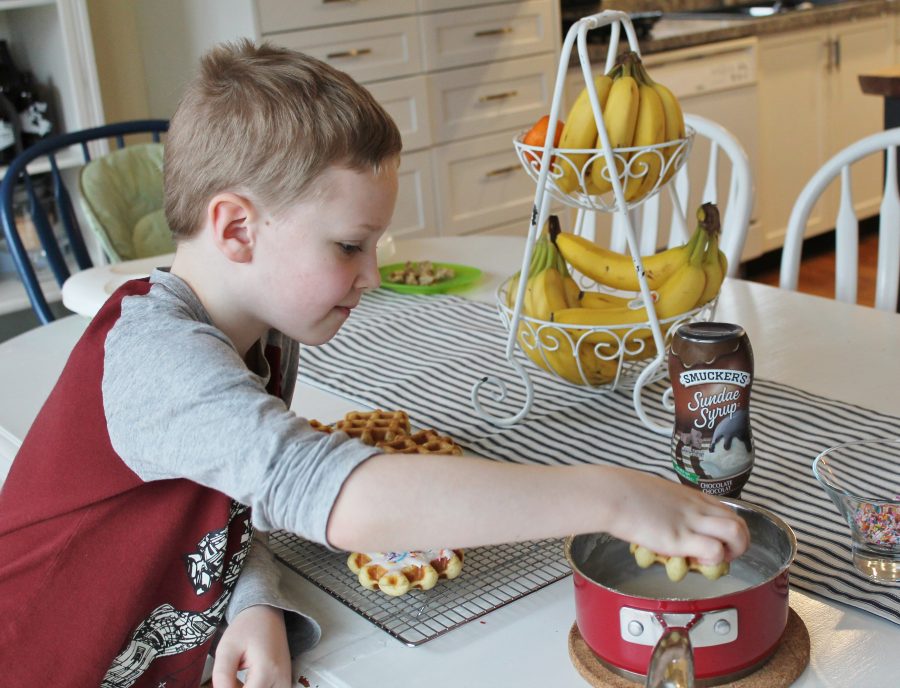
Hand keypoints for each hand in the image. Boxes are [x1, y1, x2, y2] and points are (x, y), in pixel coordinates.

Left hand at [212, 605, 291, 687]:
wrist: (267, 613)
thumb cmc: (246, 627)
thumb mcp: (227, 648)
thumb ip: (222, 677)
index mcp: (267, 671)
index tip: (222, 683)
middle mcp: (281, 681)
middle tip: (229, 679)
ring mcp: (286, 683)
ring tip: (236, 680)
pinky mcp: (286, 682)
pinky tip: (245, 682)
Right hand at [602, 468, 749, 564]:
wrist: (612, 494)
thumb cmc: (624, 491)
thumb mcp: (656, 493)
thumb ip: (668, 504)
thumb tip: (663, 512)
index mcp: (692, 496)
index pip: (728, 511)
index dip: (728, 531)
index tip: (715, 541)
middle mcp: (697, 507)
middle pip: (739, 523)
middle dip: (738, 544)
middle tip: (720, 555)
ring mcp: (691, 522)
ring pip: (736, 533)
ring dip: (733, 552)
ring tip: (713, 561)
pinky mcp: (680, 538)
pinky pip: (713, 550)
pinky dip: (712, 561)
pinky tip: (694, 561)